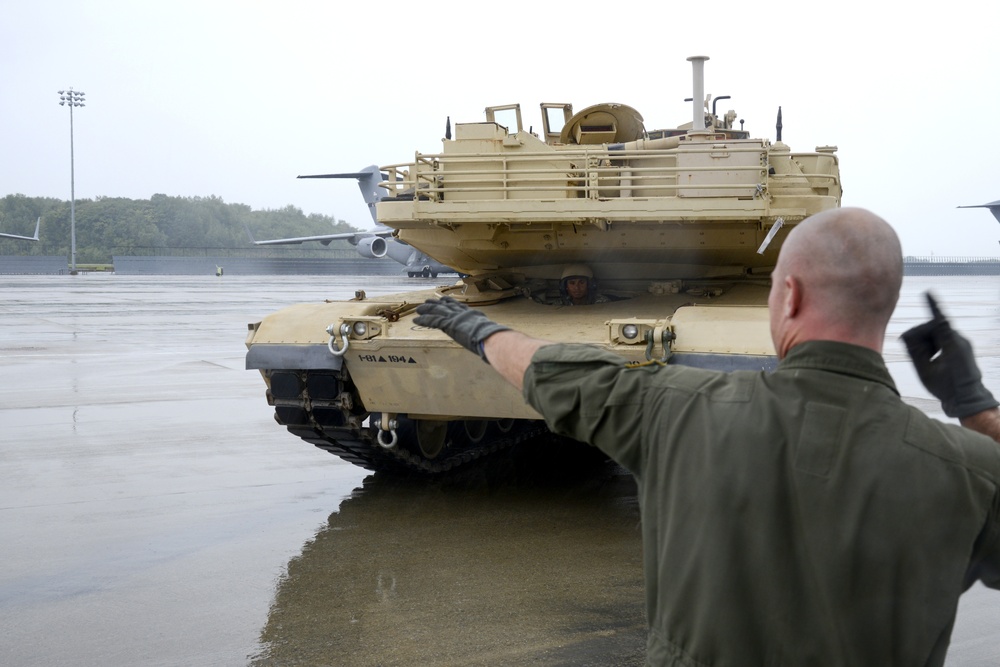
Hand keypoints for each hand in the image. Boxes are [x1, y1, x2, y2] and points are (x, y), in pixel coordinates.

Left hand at [414, 296, 509, 361]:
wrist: (489, 337)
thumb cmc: (493, 338)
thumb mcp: (489, 333)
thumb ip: (484, 334)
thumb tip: (488, 341)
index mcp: (472, 314)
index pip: (458, 306)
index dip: (449, 302)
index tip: (444, 300)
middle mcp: (462, 313)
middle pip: (445, 306)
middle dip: (435, 303)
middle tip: (427, 301)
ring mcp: (455, 317)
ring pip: (437, 310)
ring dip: (426, 309)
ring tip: (418, 309)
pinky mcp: (448, 324)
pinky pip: (433, 320)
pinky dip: (423, 320)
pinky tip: (416, 320)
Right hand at [900, 292, 997, 418]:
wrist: (967, 400)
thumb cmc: (945, 387)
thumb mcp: (925, 370)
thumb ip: (915, 351)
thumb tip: (907, 336)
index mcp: (951, 344)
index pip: (939, 320)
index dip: (932, 306)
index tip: (927, 293)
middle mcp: (959, 340)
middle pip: (933, 328)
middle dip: (922, 337)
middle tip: (916, 353)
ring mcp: (963, 344)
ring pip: (938, 334)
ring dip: (928, 343)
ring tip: (927, 360)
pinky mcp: (963, 348)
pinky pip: (945, 340)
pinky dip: (935, 346)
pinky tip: (933, 360)